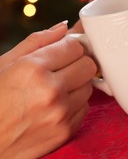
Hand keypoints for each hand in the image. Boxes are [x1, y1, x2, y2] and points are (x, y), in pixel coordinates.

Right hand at [0, 22, 96, 158]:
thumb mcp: (4, 64)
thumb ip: (37, 42)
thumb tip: (64, 27)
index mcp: (33, 69)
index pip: (75, 46)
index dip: (69, 47)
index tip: (64, 51)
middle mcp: (51, 91)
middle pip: (88, 65)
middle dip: (77, 63)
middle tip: (62, 69)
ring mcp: (61, 113)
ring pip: (89, 87)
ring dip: (76, 85)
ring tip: (54, 90)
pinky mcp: (66, 131)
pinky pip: (84, 108)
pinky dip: (74, 105)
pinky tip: (54, 107)